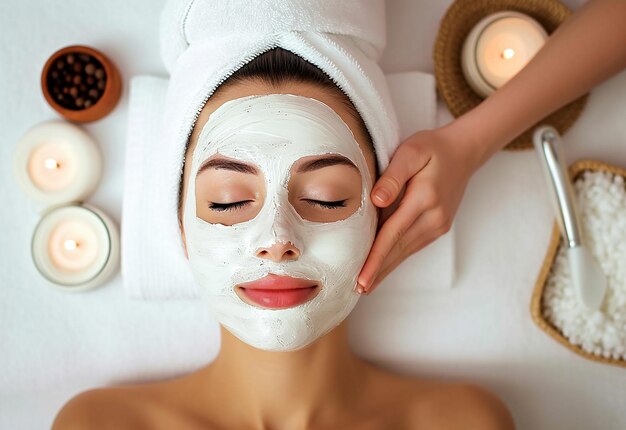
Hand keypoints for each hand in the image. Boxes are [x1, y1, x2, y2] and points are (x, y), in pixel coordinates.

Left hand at [357, 125, 482, 293]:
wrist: (463, 151)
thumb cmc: (432, 148)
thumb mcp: (411, 151)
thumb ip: (393, 176)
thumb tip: (376, 201)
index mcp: (424, 199)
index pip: (393, 234)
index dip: (375, 258)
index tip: (361, 278)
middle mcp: (434, 217)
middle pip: (399, 250)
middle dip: (377, 271)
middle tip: (356, 291)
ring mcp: (438, 225)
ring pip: (406, 251)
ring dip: (386, 269)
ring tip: (365, 285)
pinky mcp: (438, 226)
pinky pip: (413, 246)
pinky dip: (396, 258)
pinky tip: (383, 266)